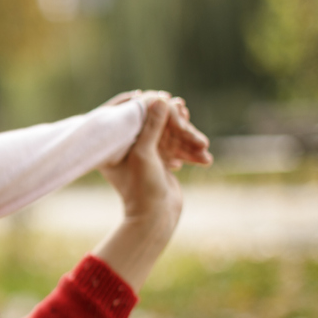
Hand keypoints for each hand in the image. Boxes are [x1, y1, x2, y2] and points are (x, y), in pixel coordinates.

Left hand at [93, 99, 186, 291]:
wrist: (155, 219)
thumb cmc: (142, 188)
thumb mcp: (145, 154)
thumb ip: (151, 126)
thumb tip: (160, 99)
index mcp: (114, 145)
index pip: (129, 116)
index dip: (145, 105)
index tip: (162, 98)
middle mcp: (127, 149)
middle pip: (151, 124)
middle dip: (172, 120)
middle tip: (182, 110)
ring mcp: (144, 156)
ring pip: (167, 136)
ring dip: (186, 137)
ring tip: (198, 137)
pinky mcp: (160, 163)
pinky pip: (176, 150)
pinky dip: (189, 152)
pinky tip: (203, 156)